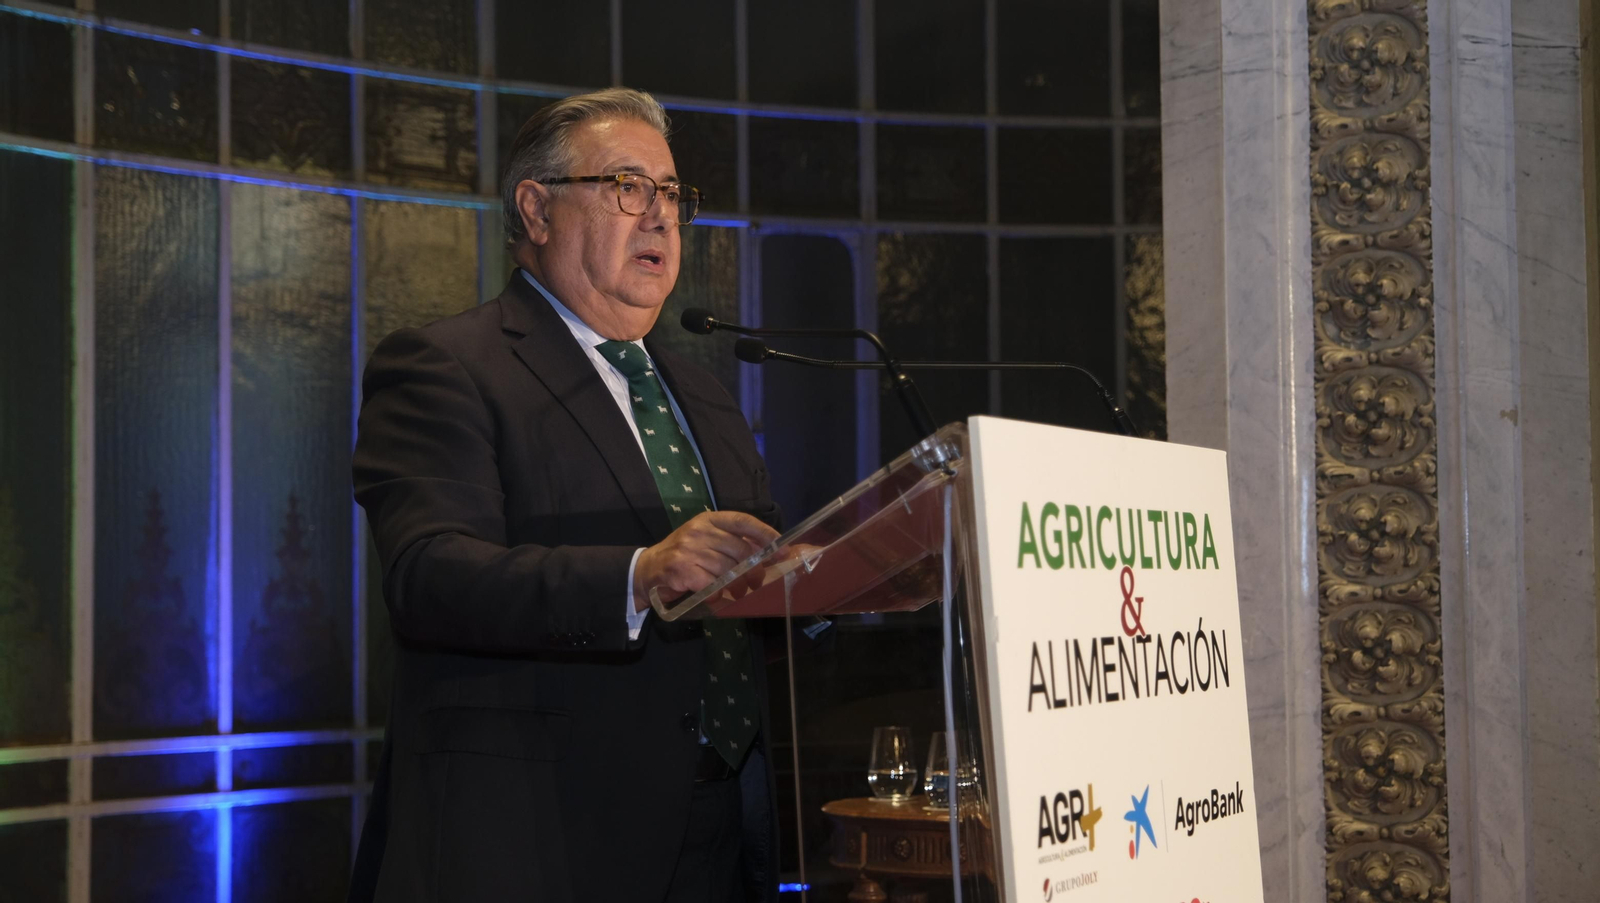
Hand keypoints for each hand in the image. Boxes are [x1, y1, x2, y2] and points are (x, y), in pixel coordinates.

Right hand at [633, 511, 779, 611]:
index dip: (765, 533)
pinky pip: (712, 584)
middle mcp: (699, 531)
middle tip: (758, 580)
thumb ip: (731, 541)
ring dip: (738, 584)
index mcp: (708, 519)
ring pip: (728, 569)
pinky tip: (716, 595)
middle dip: (754, 568)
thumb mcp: (705, 539)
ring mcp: (689, 550)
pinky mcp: (682, 570)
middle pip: (740, 549)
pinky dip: (718, 593)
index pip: (742, 521)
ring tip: (738, 591)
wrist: (648, 569)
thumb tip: (767, 552)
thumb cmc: (684, 554)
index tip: (781, 547)